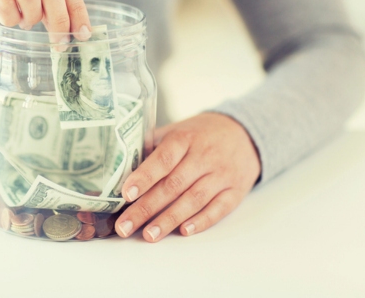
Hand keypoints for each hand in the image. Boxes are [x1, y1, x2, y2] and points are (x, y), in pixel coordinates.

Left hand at [115, 113, 260, 241]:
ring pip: (193, 200)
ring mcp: (221, 174)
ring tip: (149, 235)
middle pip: (173, 185)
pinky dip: (201, 221)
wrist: (244, 133)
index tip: (127, 194)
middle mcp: (204, 156)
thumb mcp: (177, 130)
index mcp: (185, 138)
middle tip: (125, 226)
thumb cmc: (200, 134)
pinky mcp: (235, 191)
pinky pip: (219, 208)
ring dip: (169, 220)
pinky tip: (183, 231)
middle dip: (146, 208)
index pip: (163, 158)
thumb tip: (121, 166)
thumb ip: (152, 146)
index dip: (145, 177)